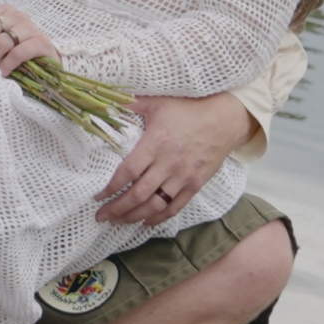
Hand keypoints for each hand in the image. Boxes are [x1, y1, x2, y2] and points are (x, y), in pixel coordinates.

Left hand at [0, 4, 57, 76]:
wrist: (50, 60)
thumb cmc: (20, 51)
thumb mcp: (1, 40)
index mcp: (3, 11)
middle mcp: (15, 15)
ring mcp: (29, 27)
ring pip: (0, 42)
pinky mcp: (40, 42)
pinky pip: (17, 53)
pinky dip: (6, 65)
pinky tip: (3, 73)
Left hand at [96, 92, 256, 225]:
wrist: (225, 118)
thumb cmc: (190, 108)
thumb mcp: (159, 102)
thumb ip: (133, 103)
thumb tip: (108, 101)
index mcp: (156, 143)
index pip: (128, 172)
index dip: (111, 187)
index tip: (98, 196)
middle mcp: (168, 164)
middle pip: (138, 194)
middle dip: (117, 208)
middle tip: (102, 216)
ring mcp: (183, 176)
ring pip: (155, 205)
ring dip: (134, 216)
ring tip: (119, 222)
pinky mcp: (196, 184)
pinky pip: (175, 207)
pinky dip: (159, 218)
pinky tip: (146, 222)